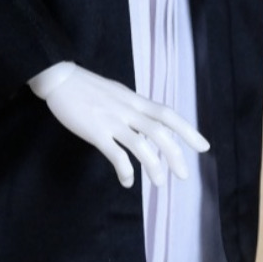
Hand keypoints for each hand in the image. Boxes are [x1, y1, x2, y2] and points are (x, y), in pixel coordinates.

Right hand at [28, 62, 208, 188]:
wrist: (58, 78)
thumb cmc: (86, 86)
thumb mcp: (117, 92)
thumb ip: (132, 107)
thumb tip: (146, 122)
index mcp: (134, 100)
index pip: (167, 114)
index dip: (188, 130)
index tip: (203, 147)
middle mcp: (128, 109)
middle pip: (160, 132)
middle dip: (175, 155)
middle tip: (183, 175)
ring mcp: (111, 120)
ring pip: (141, 145)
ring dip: (153, 166)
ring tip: (158, 182)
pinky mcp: (95, 131)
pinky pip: (115, 154)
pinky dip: (125, 170)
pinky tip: (126, 180)